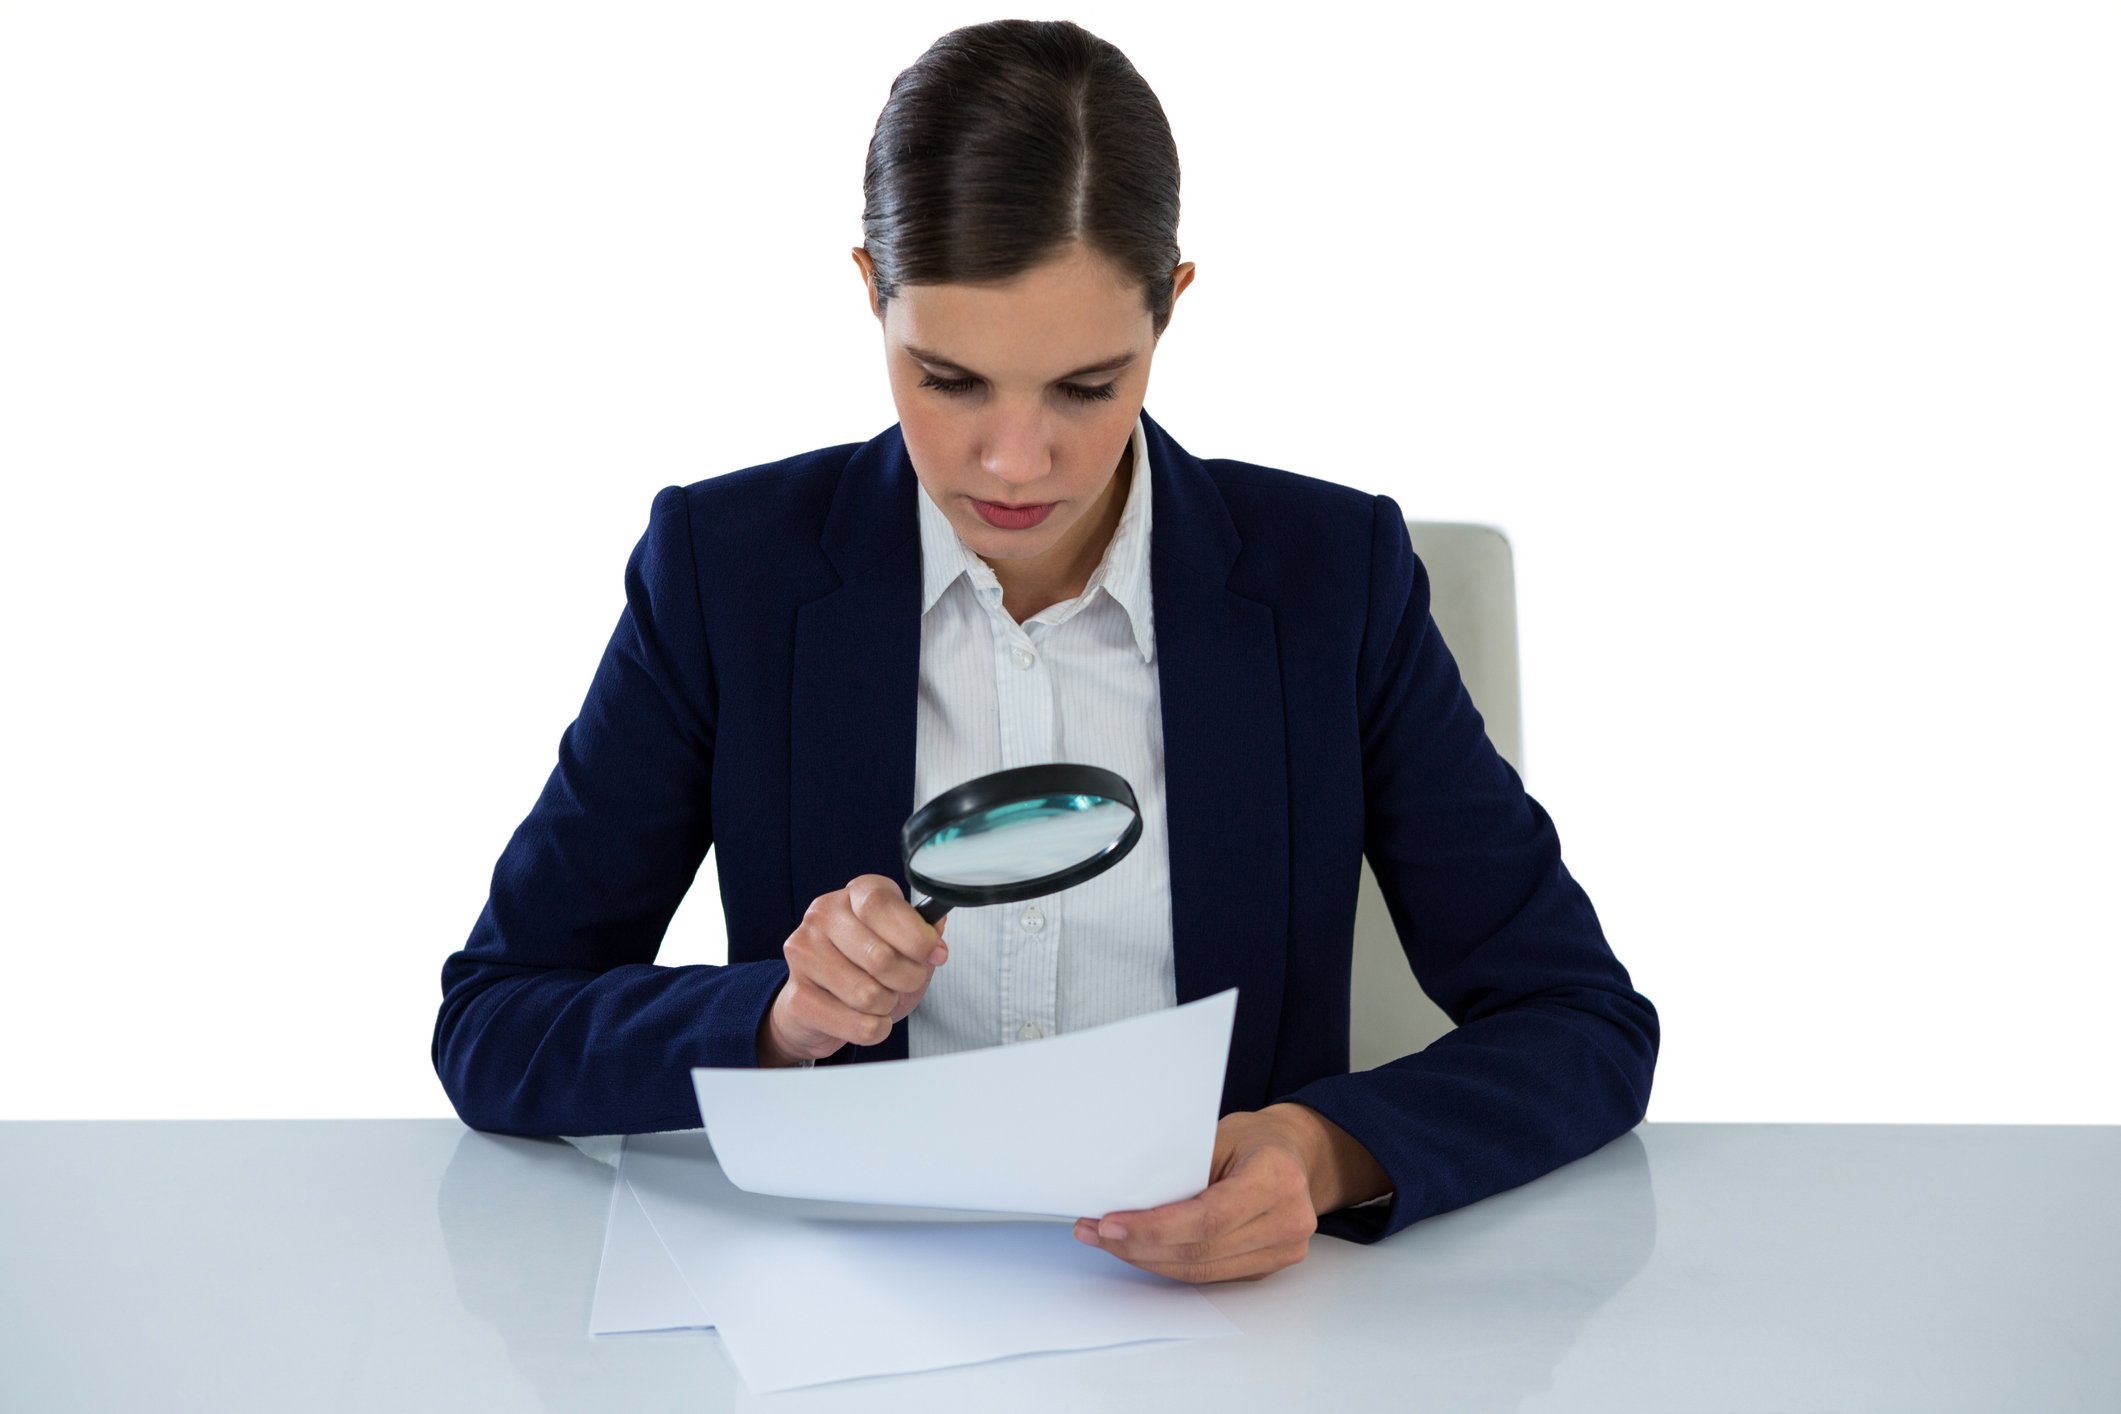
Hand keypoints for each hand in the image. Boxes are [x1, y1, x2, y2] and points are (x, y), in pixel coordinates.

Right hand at [759, 874, 946, 1065]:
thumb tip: (935, 944)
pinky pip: (857, 1025)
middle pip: (880, 957)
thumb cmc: (869, 968)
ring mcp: (804, 952)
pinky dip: (874, 1029)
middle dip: (908, 979)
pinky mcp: (796, 995)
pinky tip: (865, 1018)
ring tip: (881, 999)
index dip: (914, 935)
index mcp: (856, 893)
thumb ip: (925, 938)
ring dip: (887, 1006)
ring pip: (868, 995)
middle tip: (906, 982)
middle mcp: (824, 914)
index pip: (880, 905)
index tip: (934, 955)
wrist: (822, 1004)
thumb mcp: (906, 946)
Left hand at [1073, 1104, 1389, 1283]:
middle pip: (1199, 1252)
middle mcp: (1288, 1221)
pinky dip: (1168, 1264)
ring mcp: (1282, 1251)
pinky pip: (1209, 1275)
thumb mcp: (1218, 1136)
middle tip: (1095, 1232)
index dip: (1155, 1228)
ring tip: (1107, 1241)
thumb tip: (1125, 1197)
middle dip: (1139, 1246)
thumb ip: (1182, 1169)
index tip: (1110, 1224)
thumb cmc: (1254, 1140)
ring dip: (1147, 1259)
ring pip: (1200, 1271)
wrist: (1295, 1155)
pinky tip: (1139, 1249)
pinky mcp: (1268, 1267)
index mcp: (1276, 1179)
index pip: (1208, 1218)